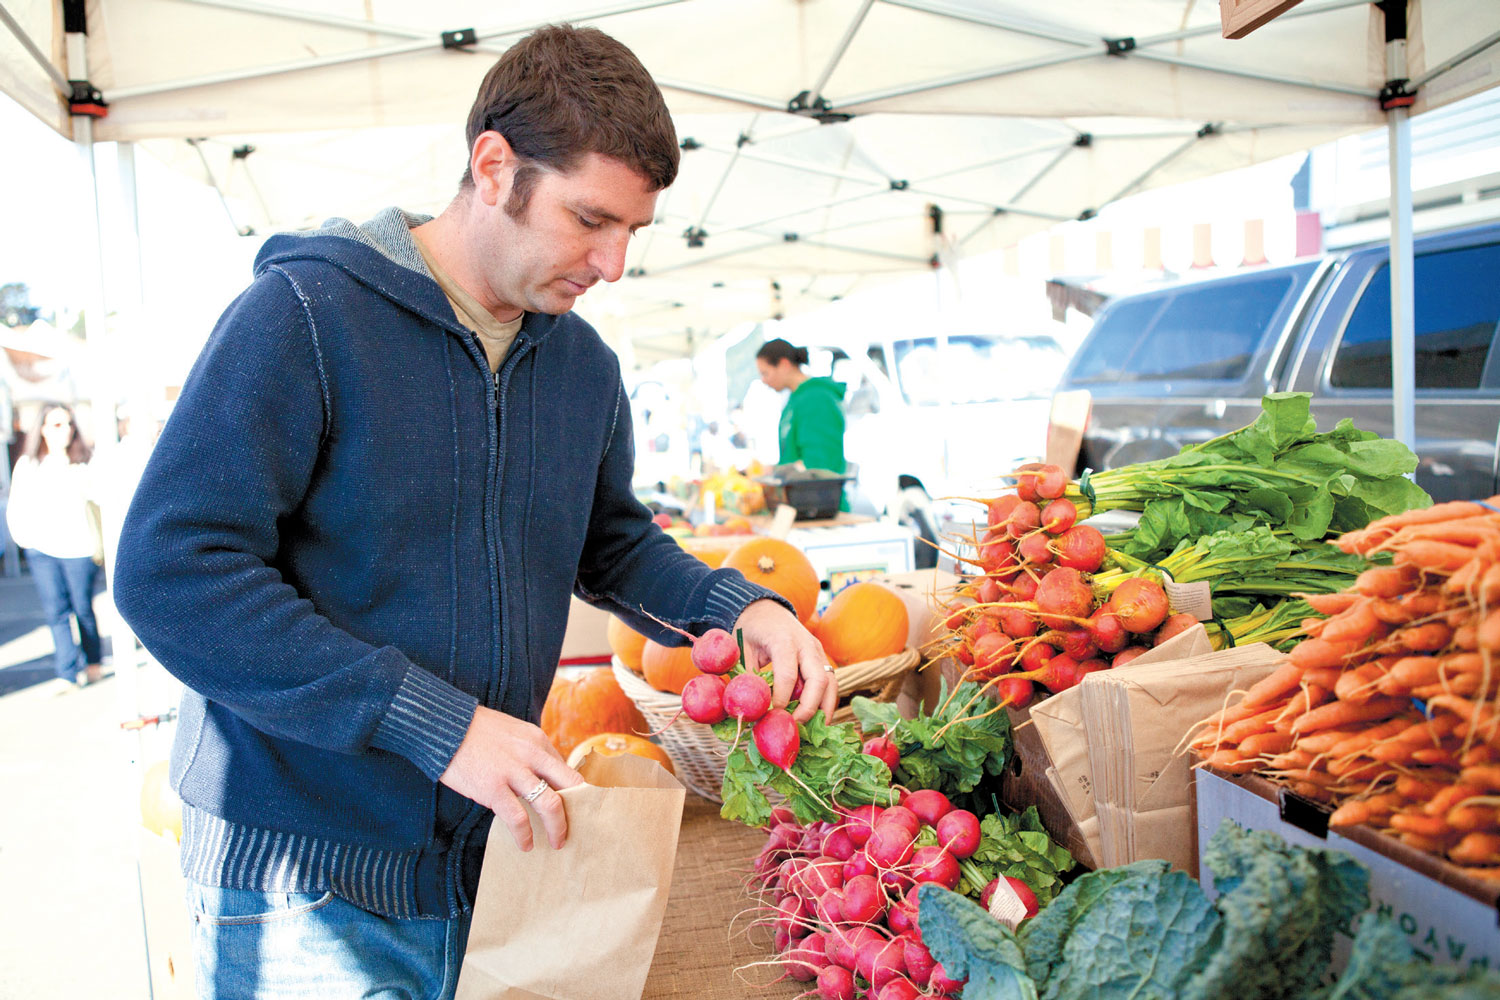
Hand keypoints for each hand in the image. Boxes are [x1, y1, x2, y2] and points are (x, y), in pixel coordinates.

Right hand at [439, 706, 583, 850]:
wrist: (444, 725)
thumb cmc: (475, 731)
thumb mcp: (512, 732)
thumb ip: (530, 752)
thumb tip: (544, 777)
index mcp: (537, 740)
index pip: (567, 769)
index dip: (576, 792)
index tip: (576, 809)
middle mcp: (532, 754)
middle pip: (570, 785)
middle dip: (577, 811)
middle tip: (575, 829)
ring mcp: (513, 771)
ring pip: (550, 804)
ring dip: (557, 829)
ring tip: (556, 843)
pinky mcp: (493, 788)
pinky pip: (518, 818)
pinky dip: (525, 835)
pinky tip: (525, 844)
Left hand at [734, 598, 837, 724]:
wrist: (765, 608)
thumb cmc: (751, 630)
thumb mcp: (742, 650)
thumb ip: (748, 677)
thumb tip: (750, 710)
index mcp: (783, 639)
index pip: (788, 674)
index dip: (782, 699)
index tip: (772, 716)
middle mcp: (806, 644)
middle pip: (818, 678)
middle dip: (809, 707)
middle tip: (796, 725)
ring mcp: (817, 650)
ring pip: (831, 682)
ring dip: (824, 708)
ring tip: (814, 730)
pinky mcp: (821, 658)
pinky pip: (830, 682)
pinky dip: (825, 701)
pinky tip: (815, 718)